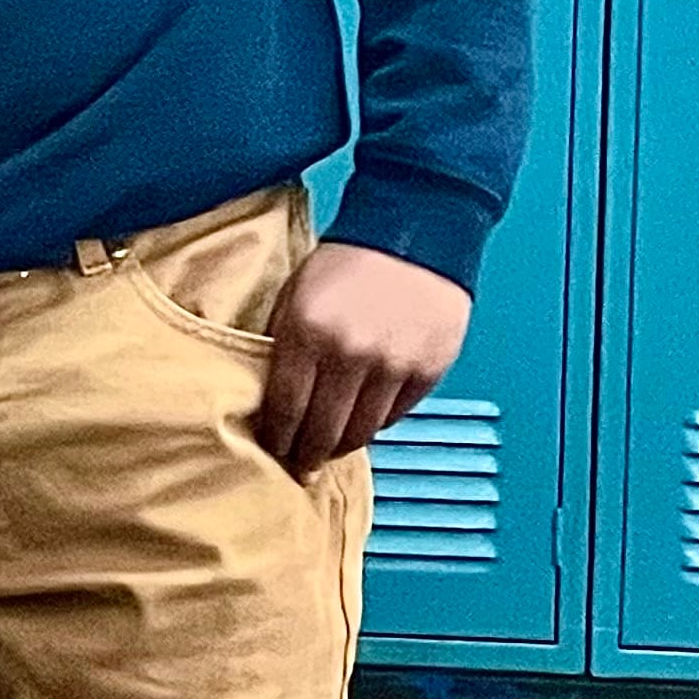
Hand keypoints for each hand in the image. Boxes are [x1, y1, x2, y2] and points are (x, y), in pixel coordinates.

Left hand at [257, 245, 470, 474]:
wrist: (413, 233)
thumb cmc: (346, 262)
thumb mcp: (295, 294)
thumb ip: (283, 344)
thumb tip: (272, 397)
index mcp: (307, 332)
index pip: (285, 408)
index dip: (276, 439)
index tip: (272, 451)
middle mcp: (350, 355)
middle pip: (323, 430)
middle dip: (306, 455)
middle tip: (299, 466)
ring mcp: (393, 366)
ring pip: (361, 431)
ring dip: (341, 446)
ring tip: (329, 450)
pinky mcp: (427, 371)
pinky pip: (394, 417)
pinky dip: (375, 424)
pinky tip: (362, 422)